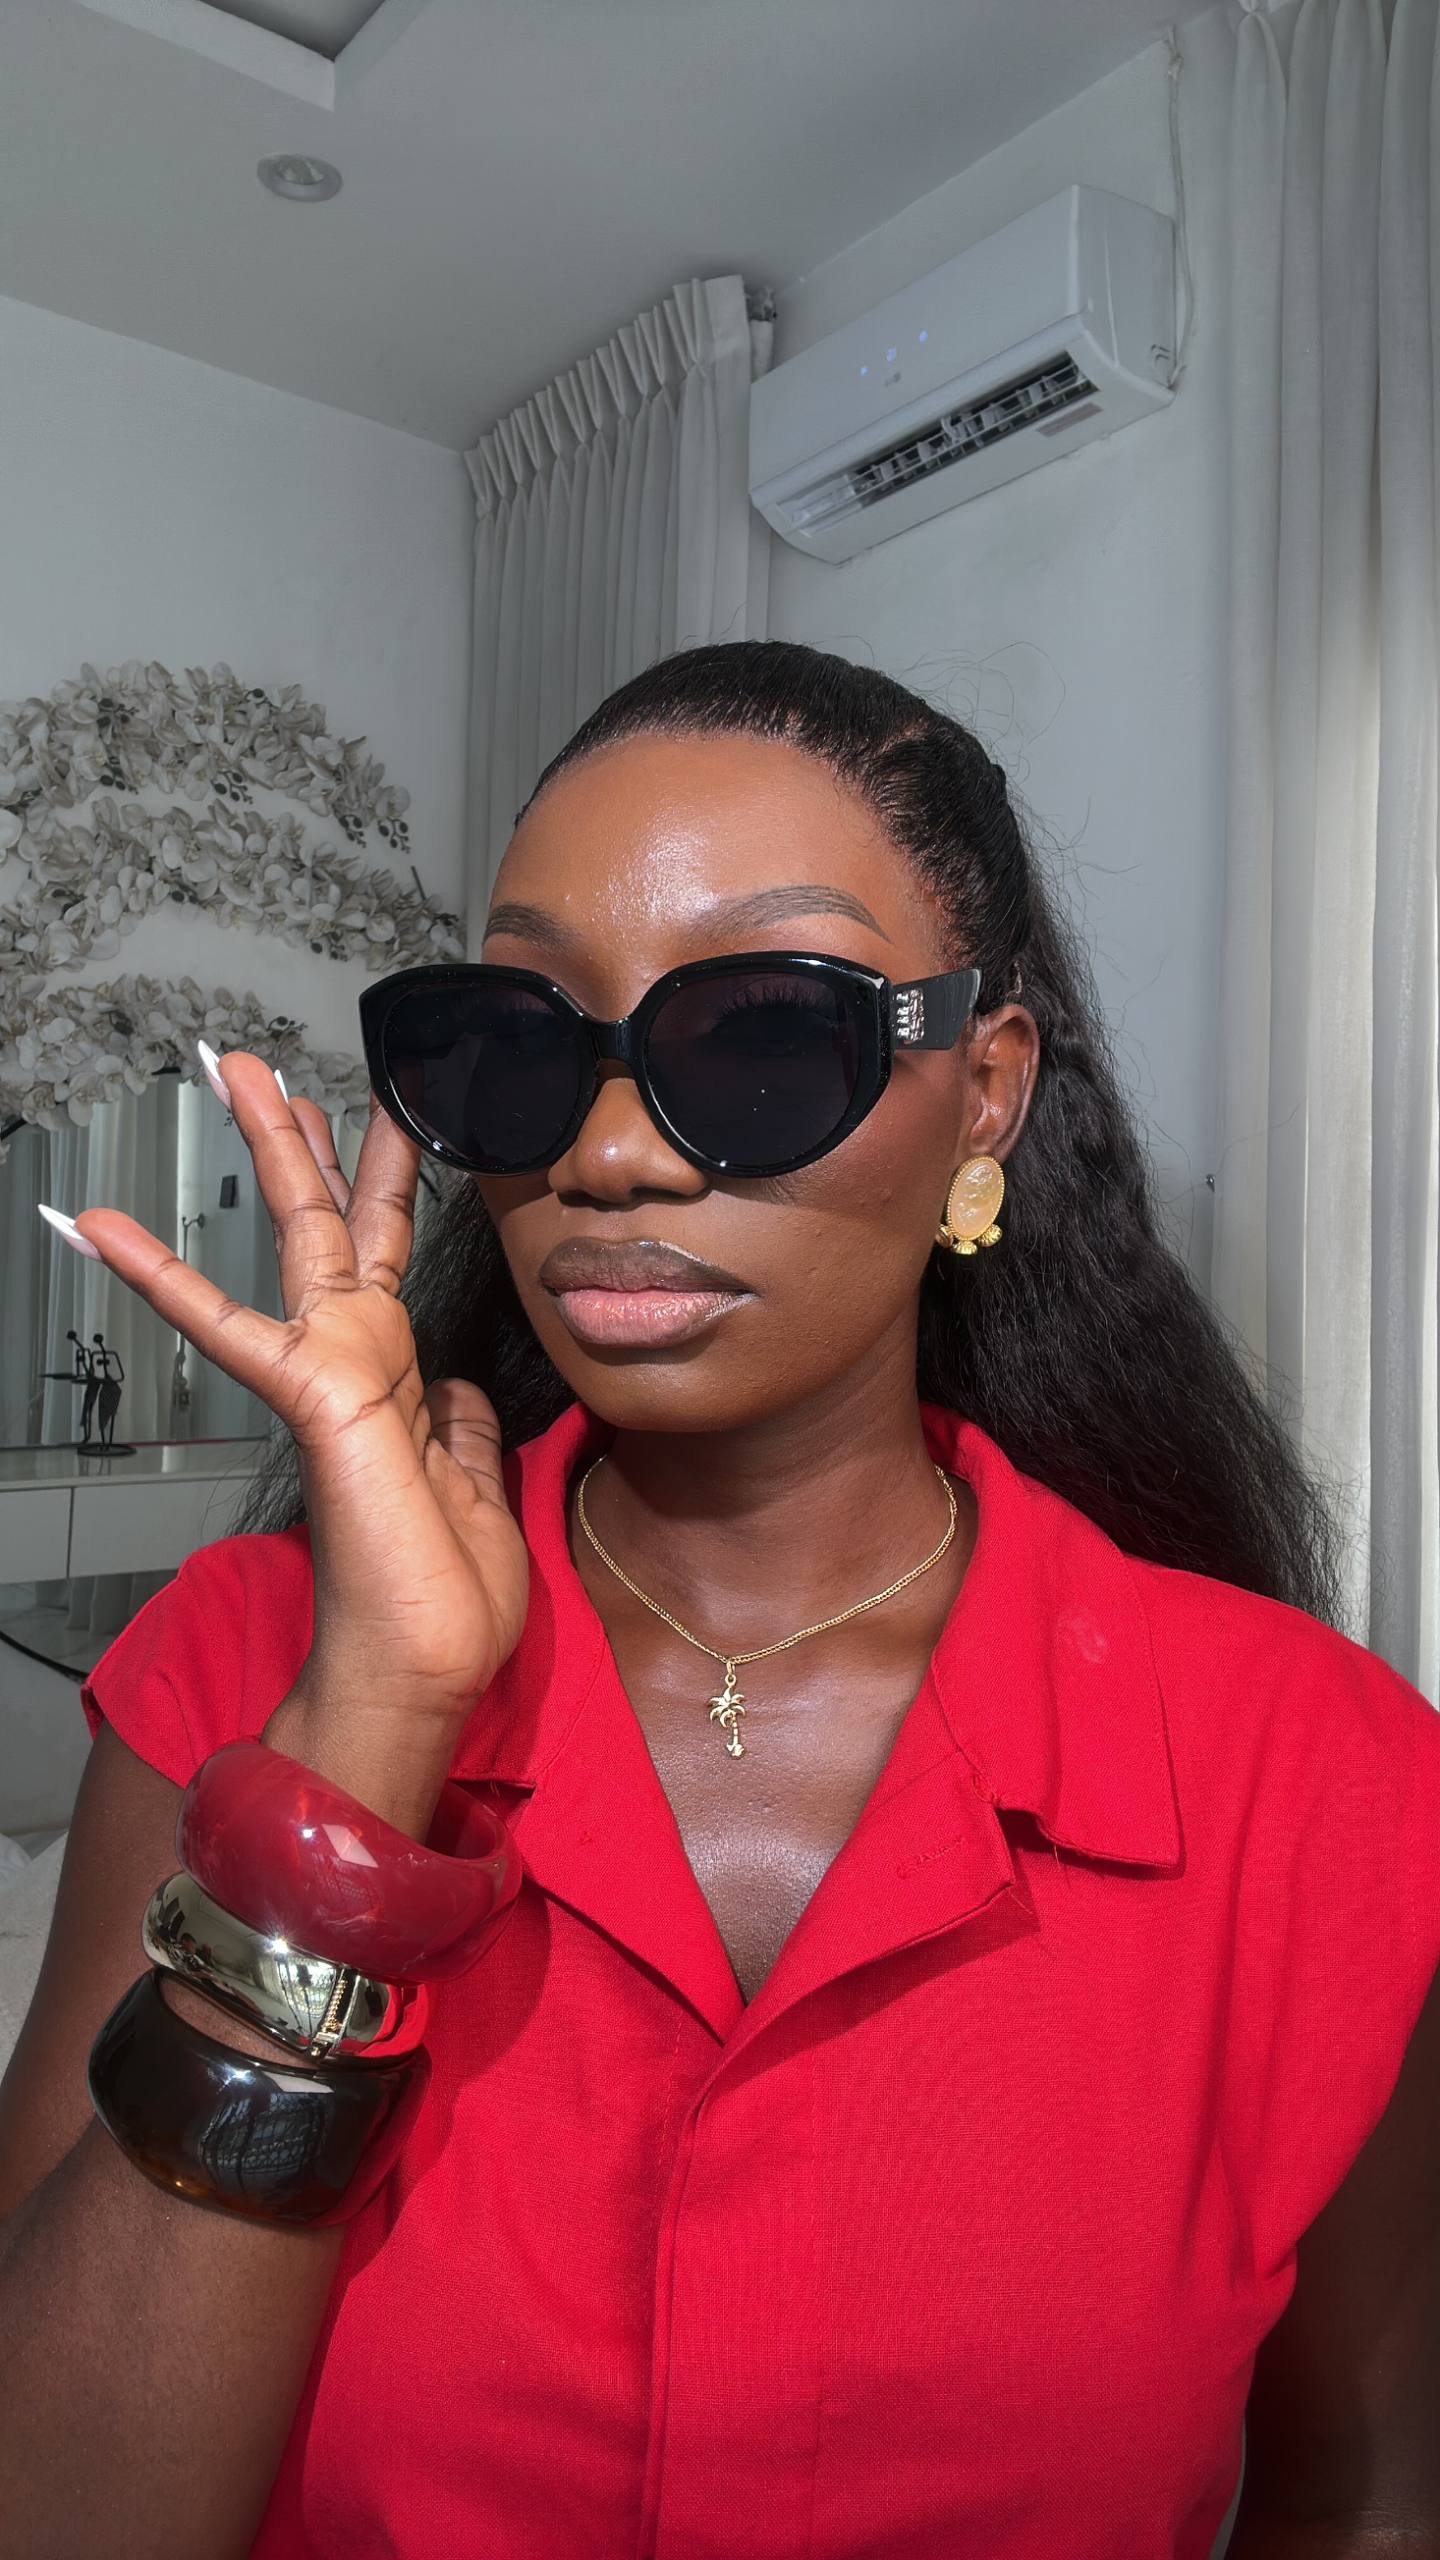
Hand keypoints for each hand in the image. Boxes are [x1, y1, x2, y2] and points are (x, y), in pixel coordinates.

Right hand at [61, 1055, 528, 1729]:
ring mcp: (332, 1373)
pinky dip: (166, 1274)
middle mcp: (360, 1363)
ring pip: (300, 1234)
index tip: (387, 1122)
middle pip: (335, 1224)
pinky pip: (229, 1321)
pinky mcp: (314, 1395)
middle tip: (271, 1069)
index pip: (385, 1262)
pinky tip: (101, 1227)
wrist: (423, 1666)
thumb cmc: (446, 1599)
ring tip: (236, 1068)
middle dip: (306, 1140)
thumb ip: (463, 1427)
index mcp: (397, 1381)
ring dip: (270, 1150)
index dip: (385, 1187)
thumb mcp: (481, 1489)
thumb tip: (460, 1387)